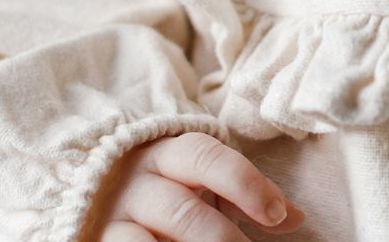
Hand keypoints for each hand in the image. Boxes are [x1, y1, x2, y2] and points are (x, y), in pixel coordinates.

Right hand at [89, 132, 304, 241]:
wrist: (92, 198)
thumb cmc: (164, 192)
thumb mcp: (201, 186)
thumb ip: (244, 197)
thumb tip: (296, 217)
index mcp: (167, 154)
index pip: (206, 157)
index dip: (245, 184)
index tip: (277, 216)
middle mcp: (136, 181)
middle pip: (184, 210)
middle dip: (223, 239)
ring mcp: (113, 217)